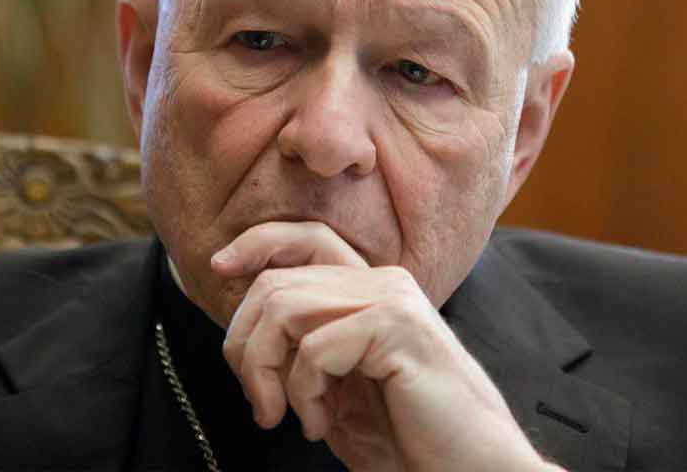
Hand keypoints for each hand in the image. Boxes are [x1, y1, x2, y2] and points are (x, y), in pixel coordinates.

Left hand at [212, 221, 559, 471]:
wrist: (469, 471)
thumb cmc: (407, 438)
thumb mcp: (336, 388)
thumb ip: (300, 350)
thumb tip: (241, 329)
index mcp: (372, 289)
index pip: (307, 239)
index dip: (258, 244)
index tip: (217, 269)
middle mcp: (383, 282)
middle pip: (277, 281)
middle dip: (245, 344)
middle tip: (259, 404)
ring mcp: (392, 300)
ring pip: (283, 308)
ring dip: (266, 371)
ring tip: (286, 417)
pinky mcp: (396, 327)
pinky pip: (314, 347)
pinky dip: (303, 393)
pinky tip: (322, 424)